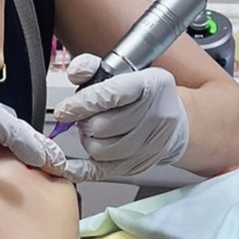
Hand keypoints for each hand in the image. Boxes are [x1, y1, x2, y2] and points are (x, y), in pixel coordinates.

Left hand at [51, 55, 189, 179]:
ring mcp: (150, 143)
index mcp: (151, 85)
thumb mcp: (121, 71)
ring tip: (91, 131)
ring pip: (102, 150)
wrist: (172, 119)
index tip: (65, 109)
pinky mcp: (140, 164)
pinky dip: (82, 169)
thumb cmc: (142, 94)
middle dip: (85, 122)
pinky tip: (70, 165)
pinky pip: (103, 171)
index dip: (83, 103)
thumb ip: (92, 67)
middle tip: (84, 118)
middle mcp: (155, 115)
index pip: (111, 95)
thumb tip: (76, 72)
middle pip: (104, 126)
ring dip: (87, 140)